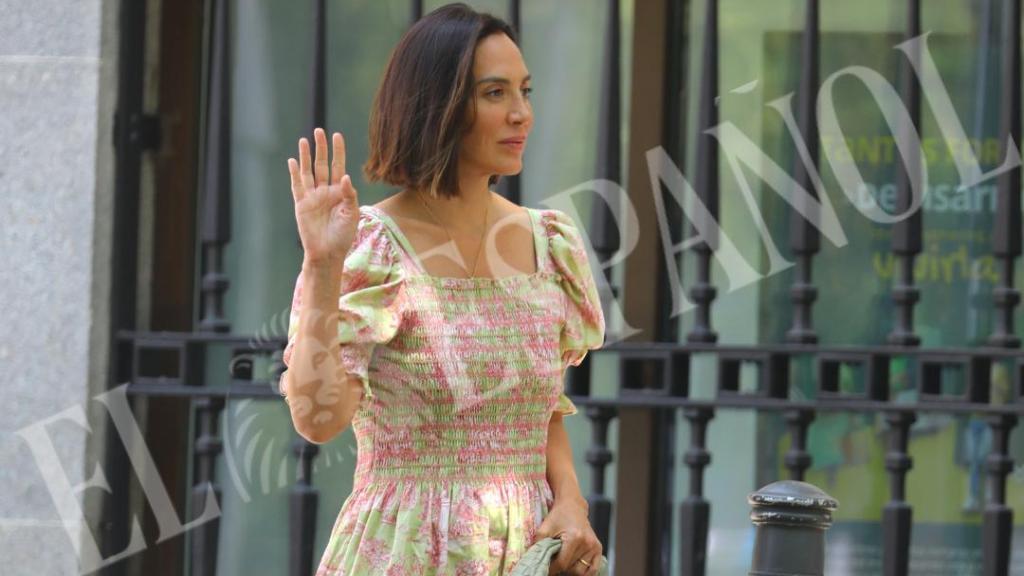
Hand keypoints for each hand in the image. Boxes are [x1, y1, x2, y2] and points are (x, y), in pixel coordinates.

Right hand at [288, 127, 359, 266]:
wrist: (328, 252)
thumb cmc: (343, 235)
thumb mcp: (352, 214)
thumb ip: (349, 195)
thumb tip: (346, 176)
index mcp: (340, 192)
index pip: (339, 166)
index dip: (338, 151)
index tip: (337, 136)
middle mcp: (325, 191)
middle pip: (322, 165)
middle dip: (321, 148)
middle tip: (319, 131)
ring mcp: (312, 197)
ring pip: (308, 172)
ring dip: (306, 157)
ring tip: (304, 140)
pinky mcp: (301, 204)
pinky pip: (297, 186)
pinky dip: (294, 173)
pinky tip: (293, 161)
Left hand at [535, 500, 602, 574]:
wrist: (572, 505)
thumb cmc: (557, 516)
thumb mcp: (544, 529)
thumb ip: (539, 547)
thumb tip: (536, 563)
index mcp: (574, 538)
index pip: (562, 564)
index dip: (552, 569)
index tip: (546, 568)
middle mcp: (587, 543)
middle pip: (572, 569)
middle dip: (561, 568)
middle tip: (555, 561)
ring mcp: (594, 546)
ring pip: (581, 571)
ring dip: (571, 569)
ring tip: (565, 560)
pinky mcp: (598, 548)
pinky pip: (593, 570)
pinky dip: (584, 572)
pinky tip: (576, 567)